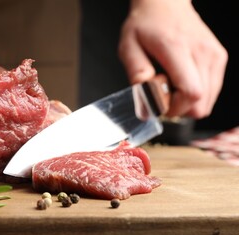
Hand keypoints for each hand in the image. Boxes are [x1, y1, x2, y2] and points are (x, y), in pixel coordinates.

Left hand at [118, 0, 227, 118]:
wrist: (164, 3)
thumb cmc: (145, 25)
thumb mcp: (128, 48)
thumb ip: (136, 76)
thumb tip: (144, 106)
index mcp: (177, 48)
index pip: (191, 93)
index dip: (174, 108)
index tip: (158, 102)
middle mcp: (202, 52)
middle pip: (201, 103)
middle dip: (179, 109)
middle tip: (162, 95)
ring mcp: (214, 55)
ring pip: (208, 102)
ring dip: (187, 103)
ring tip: (171, 85)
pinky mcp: (219, 58)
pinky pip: (211, 91)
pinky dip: (196, 95)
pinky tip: (181, 81)